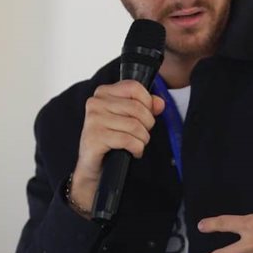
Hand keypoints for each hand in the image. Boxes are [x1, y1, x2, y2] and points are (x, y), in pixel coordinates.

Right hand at [70, 81, 165, 211]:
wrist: (94, 165)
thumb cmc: (112, 139)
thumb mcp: (130, 118)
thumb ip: (147, 107)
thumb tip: (159, 103)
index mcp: (103, 93)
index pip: (134, 87)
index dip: (147, 103)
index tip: (145, 116)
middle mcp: (95, 103)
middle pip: (137, 108)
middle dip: (147, 125)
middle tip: (141, 135)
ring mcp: (93, 120)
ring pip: (134, 125)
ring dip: (142, 139)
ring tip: (136, 144)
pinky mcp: (94, 137)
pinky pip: (128, 140)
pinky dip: (136, 148)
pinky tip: (132, 151)